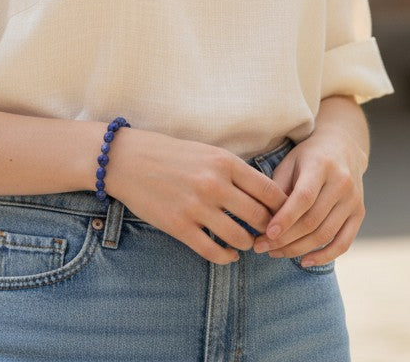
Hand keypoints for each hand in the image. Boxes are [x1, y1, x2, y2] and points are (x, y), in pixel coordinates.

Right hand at [106, 127, 286, 264]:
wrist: (127, 160)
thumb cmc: (170, 153)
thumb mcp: (207, 152)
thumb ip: (234, 170)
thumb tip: (263, 193)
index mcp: (225, 162)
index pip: (269, 191)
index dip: (282, 207)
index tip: (282, 214)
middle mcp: (214, 184)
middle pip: (259, 217)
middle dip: (268, 229)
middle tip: (268, 234)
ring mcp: (197, 207)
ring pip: (240, 237)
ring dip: (248, 244)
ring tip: (247, 242)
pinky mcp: (180, 226)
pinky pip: (213, 251)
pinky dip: (226, 257)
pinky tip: (229, 255)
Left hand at [254, 116, 367, 266]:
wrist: (342, 147)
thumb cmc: (307, 157)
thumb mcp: (289, 162)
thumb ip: (278, 188)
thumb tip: (262, 220)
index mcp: (321, 165)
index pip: (304, 197)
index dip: (285, 218)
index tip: (266, 234)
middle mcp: (341, 182)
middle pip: (313, 220)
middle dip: (285, 239)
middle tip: (262, 248)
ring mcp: (353, 199)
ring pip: (325, 234)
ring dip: (299, 249)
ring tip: (276, 253)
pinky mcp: (360, 213)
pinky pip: (344, 243)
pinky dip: (324, 256)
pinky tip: (304, 261)